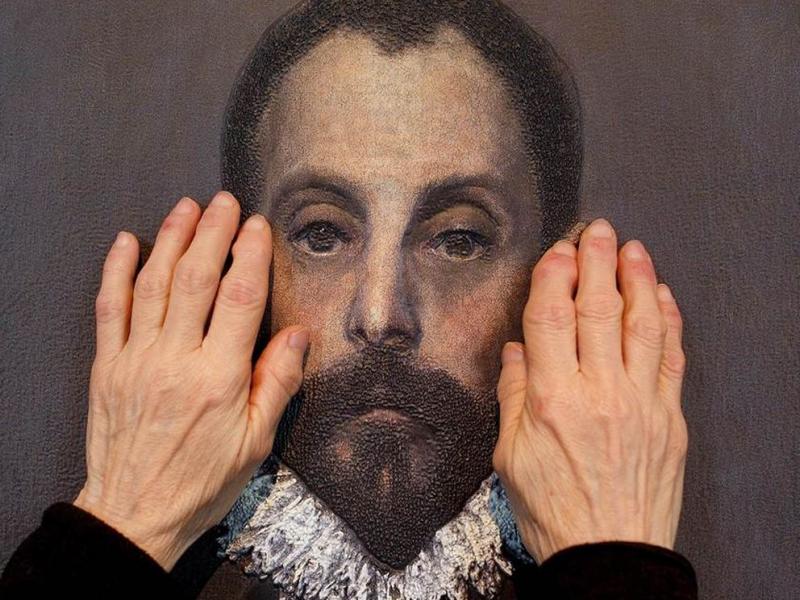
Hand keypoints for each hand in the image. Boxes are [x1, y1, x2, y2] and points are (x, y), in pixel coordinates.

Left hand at [73, 191, 308, 570]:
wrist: (134, 514)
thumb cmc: (201, 483)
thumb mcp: (255, 443)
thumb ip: (277, 383)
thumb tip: (298, 334)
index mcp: (219, 378)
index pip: (239, 299)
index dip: (249, 255)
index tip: (256, 227)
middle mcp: (175, 360)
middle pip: (194, 279)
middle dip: (211, 233)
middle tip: (223, 203)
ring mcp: (136, 359)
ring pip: (152, 285)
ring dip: (170, 240)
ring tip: (185, 208)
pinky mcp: (108, 367)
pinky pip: (109, 309)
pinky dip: (116, 271)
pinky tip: (126, 242)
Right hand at [493, 218, 687, 563]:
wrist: (608, 556)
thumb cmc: (553, 511)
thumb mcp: (510, 456)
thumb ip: (513, 395)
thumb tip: (517, 351)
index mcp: (551, 399)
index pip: (551, 317)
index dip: (555, 276)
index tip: (558, 251)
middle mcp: (598, 392)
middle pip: (598, 309)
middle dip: (597, 261)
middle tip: (598, 229)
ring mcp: (640, 402)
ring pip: (641, 325)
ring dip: (637, 280)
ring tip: (633, 249)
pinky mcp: (669, 418)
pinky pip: (671, 359)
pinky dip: (668, 323)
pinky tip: (663, 297)